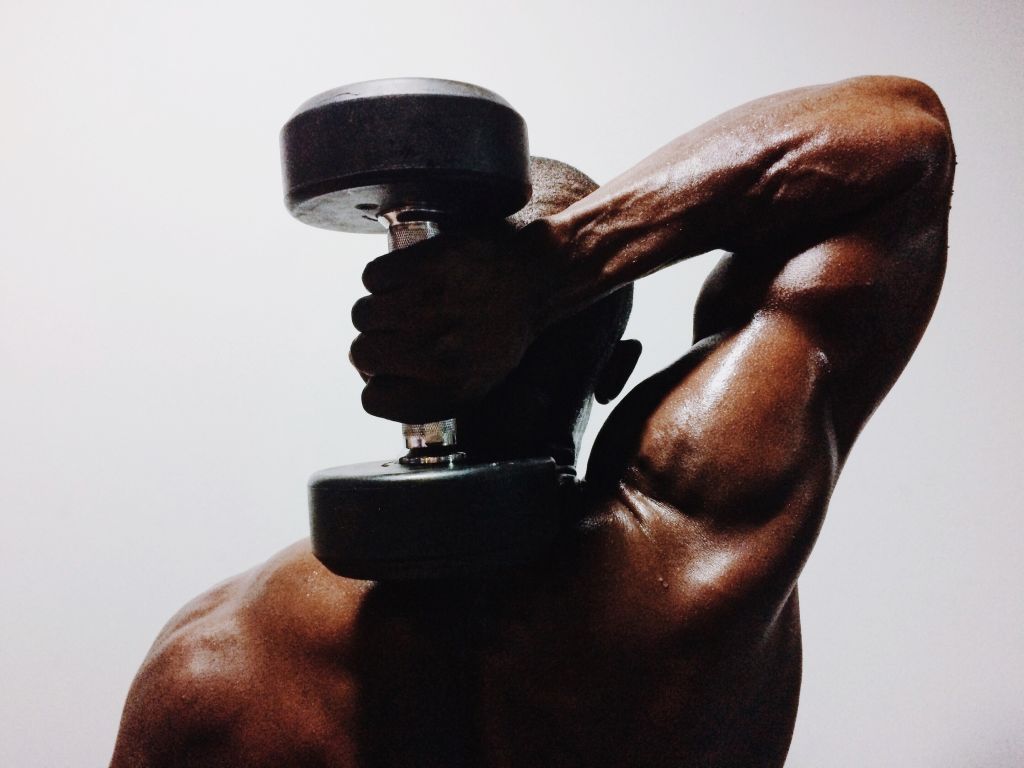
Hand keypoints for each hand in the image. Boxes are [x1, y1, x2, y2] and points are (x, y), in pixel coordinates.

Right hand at [349, 222, 558, 423]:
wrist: (536, 276)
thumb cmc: (503, 330)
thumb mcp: (475, 380)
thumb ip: (422, 391)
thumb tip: (369, 378)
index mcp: (449, 389)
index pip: (372, 400)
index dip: (377, 382)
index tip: (389, 367)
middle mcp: (436, 354)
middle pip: (362, 354)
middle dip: (375, 341)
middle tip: (399, 328)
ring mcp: (428, 307)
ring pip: (362, 314)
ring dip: (379, 306)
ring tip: (410, 300)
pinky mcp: (423, 267)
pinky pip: (372, 277)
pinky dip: (386, 274)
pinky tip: (413, 277)